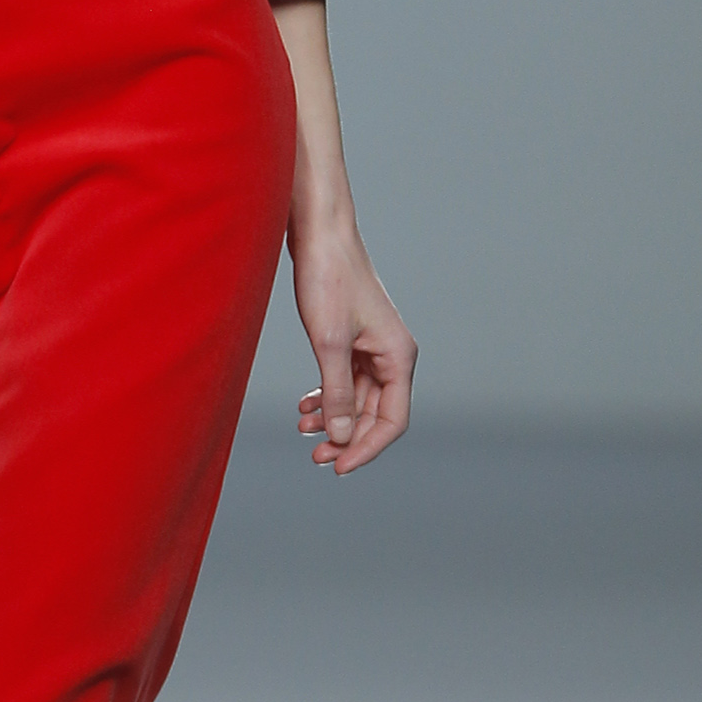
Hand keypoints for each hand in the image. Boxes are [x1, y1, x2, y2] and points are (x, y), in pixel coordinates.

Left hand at [291, 218, 414, 474]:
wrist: (319, 234)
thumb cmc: (328, 280)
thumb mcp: (329, 343)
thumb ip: (338, 393)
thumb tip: (342, 436)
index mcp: (398, 357)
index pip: (393, 421)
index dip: (366, 448)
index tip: (337, 467)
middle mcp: (392, 355)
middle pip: (375, 414)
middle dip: (347, 436)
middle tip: (314, 456)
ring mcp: (373, 347)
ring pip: (358, 399)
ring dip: (334, 418)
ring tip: (303, 429)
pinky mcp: (354, 338)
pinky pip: (347, 380)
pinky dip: (328, 396)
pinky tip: (305, 406)